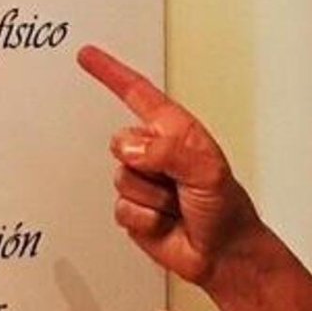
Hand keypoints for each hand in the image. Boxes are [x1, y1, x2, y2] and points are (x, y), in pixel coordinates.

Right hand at [78, 45, 257, 286]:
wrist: (222, 254)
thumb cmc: (224, 208)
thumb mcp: (208, 170)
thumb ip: (170, 151)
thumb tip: (133, 149)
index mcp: (175, 131)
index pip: (137, 94)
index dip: (111, 73)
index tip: (87, 56)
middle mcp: (154, 151)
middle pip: (121, 143)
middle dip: (148, 166)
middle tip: (178, 184)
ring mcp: (141, 181)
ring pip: (121, 179)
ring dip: (153, 197)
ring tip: (176, 204)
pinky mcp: (131, 209)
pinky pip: (122, 208)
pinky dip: (146, 219)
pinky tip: (165, 222)